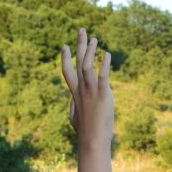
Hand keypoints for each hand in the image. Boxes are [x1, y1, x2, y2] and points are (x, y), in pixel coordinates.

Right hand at [61, 29, 113, 160]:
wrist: (92, 141)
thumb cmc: (85, 133)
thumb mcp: (75, 119)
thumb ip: (73, 108)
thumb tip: (71, 104)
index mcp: (75, 94)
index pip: (67, 71)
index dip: (65, 58)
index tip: (65, 46)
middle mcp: (81, 89)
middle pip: (78, 62)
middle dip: (80, 45)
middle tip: (82, 30)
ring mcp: (91, 91)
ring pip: (87, 65)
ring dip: (90, 51)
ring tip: (95, 39)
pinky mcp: (102, 95)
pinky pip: (102, 76)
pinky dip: (104, 64)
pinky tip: (107, 55)